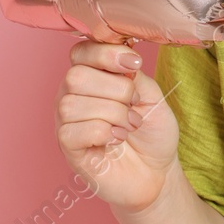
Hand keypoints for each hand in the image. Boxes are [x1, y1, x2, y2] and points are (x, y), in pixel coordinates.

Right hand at [55, 38, 181, 214]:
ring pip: (73, 104)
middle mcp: (72, 95)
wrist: (157, 172)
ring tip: (129, 126)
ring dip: (113, 113)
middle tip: (134, 104)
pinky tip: (116, 139)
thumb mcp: (151, 95)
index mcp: (92, 76)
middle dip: (116, 89)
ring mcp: (66, 121)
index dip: (106, 54)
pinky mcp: (68, 147)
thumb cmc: (151, 132)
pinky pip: (73, 130)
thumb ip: (132, 75)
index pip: (81, 51)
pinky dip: (103, 132)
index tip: (134, 65)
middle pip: (76, 75)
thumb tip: (120, 59)